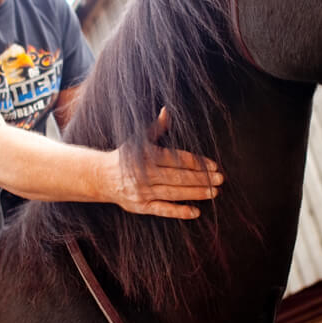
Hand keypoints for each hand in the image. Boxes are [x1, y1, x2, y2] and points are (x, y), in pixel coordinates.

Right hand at [106, 108, 223, 218]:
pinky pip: (162, 210)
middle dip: (201, 178)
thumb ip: (157, 128)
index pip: (177, 159)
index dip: (196, 162)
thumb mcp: (139, 139)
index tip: (213, 165)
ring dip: (196, 193)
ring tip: (214, 193)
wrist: (101, 177)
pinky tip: (196, 212)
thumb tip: (168, 110)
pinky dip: (178, 211)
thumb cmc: (125, 156)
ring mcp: (142, 192)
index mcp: (147, 155)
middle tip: (220, 179)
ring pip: (173, 193)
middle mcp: (145, 174)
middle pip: (178, 177)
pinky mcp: (140, 206)